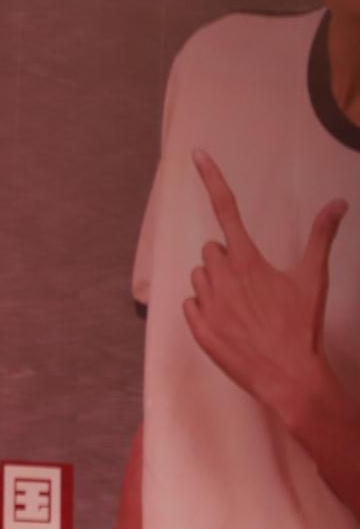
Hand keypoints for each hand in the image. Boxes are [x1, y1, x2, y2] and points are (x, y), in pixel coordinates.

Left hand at [182, 150, 347, 412]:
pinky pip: (190, 304)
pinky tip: (229, 323)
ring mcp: (205, 300)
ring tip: (244, 308)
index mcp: (247, 259)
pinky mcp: (196, 326)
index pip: (226, 208)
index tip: (196, 153)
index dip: (212, 178)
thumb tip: (339, 202)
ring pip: (200, 277)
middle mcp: (220, 275)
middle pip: (211, 250)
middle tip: (252, 285)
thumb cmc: (301, 325)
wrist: (287, 375)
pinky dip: (205, 310)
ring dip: (216, 285)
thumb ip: (322, 236)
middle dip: (227, 261)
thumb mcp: (313, 278)